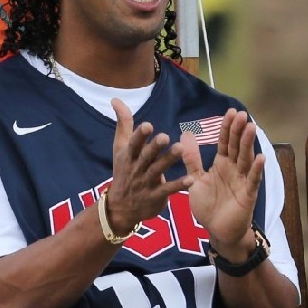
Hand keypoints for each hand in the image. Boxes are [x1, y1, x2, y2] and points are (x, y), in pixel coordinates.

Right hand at [106, 98, 187, 233]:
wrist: (120, 208)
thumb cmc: (124, 171)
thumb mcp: (120, 147)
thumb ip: (123, 123)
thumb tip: (116, 99)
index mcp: (128, 155)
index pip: (133, 144)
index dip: (139, 135)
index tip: (148, 125)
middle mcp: (137, 168)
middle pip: (146, 157)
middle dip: (154, 147)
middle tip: (164, 136)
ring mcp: (146, 183)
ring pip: (158, 171)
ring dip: (168, 160)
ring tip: (180, 149)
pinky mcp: (156, 196)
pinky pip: (168, 189)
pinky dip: (179, 185)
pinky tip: (191, 179)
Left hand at [179, 109, 264, 253]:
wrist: (217, 230)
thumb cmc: (209, 206)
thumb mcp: (195, 180)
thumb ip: (191, 159)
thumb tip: (186, 135)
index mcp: (222, 164)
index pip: (225, 142)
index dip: (227, 128)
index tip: (230, 112)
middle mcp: (234, 169)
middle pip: (237, 146)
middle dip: (239, 130)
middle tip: (241, 114)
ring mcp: (242, 180)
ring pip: (246, 159)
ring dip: (248, 144)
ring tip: (250, 127)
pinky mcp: (248, 194)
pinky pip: (253, 179)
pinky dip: (257, 169)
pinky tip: (261, 157)